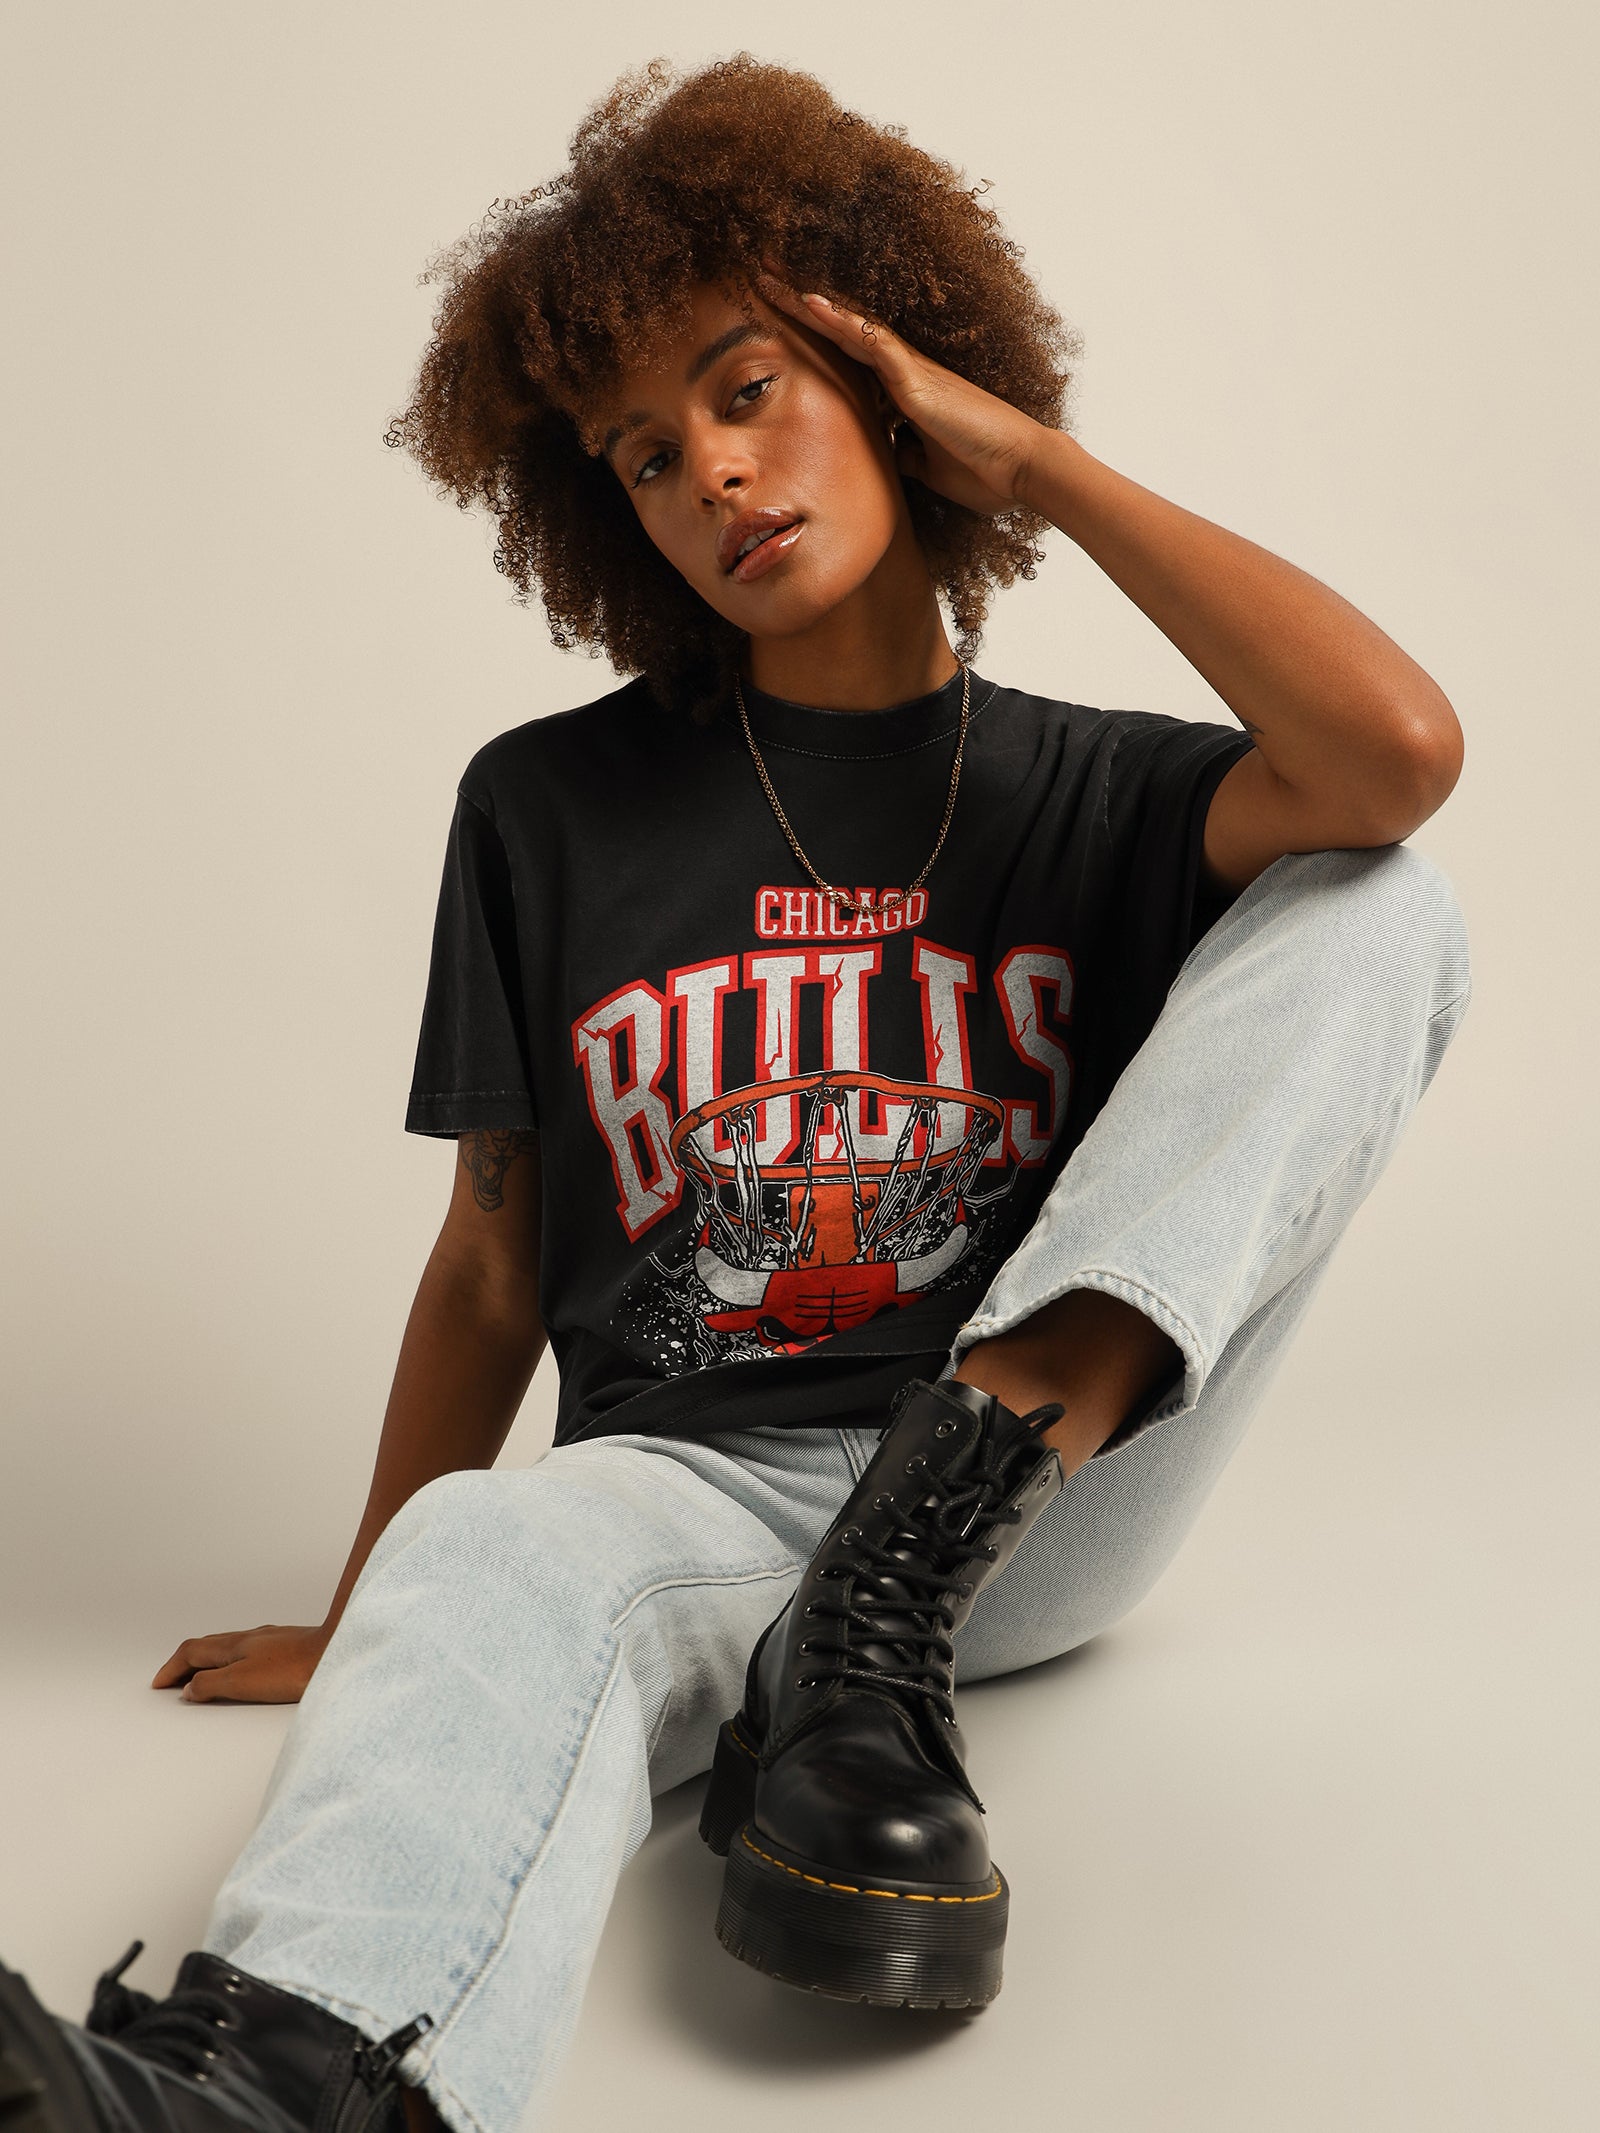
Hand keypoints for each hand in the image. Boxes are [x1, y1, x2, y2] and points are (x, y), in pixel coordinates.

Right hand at [150, 1622, 331, 1703]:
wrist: (337, 1653)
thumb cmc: (294, 1670)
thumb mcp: (242, 1682)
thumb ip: (211, 1683)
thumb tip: (189, 1688)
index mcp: (234, 1645)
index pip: (191, 1651)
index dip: (171, 1668)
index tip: (159, 1684)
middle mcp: (250, 1638)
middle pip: (207, 1646)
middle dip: (185, 1663)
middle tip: (172, 1681)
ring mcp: (270, 1640)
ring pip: (228, 1647)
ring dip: (208, 1661)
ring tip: (201, 1677)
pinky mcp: (288, 1647)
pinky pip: (248, 1650)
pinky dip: (232, 1661)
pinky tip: (243, 1670)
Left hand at [757, 265, 1046, 516]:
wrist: (1020, 470)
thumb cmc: (981, 469)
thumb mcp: (924, 467)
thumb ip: (899, 452)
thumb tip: (881, 451)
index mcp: (904, 390)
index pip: (848, 355)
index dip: (813, 334)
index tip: (780, 317)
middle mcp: (905, 370)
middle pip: (842, 328)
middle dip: (800, 303)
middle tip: (761, 275)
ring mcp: (910, 370)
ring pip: (850, 325)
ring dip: (808, 301)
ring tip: (768, 273)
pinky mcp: (917, 381)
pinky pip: (872, 342)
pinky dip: (842, 322)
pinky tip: (812, 303)